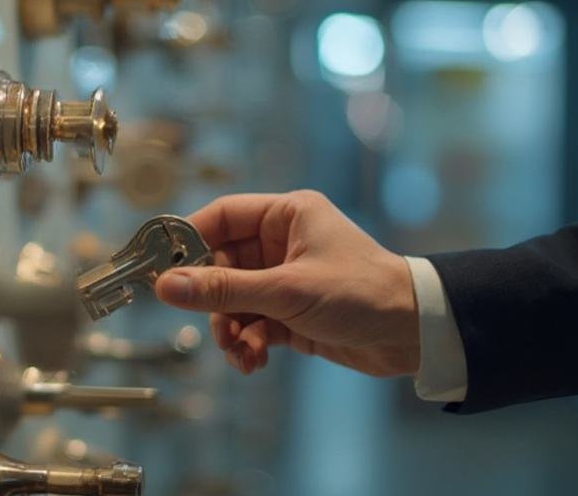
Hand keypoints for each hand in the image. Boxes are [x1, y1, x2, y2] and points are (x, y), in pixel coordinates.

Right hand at [155, 190, 418, 377]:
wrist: (416, 335)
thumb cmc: (359, 293)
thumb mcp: (285, 291)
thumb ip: (222, 290)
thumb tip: (165, 286)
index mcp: (287, 215)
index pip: (222, 217)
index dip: (190, 241)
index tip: (162, 267)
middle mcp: (283, 243)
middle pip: (222, 265)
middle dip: (214, 301)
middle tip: (210, 324)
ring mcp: (286, 279)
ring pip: (234, 300)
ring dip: (230, 328)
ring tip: (238, 351)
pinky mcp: (291, 313)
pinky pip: (252, 323)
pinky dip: (248, 343)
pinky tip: (253, 362)